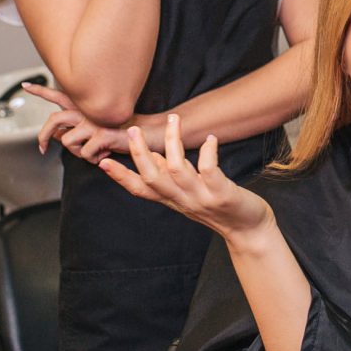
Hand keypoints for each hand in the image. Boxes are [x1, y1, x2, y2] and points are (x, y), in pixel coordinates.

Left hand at [27, 82, 128, 162]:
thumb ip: (73, 130)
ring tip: (91, 152)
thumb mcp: (92, 130)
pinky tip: (103, 154)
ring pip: (67, 141)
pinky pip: (85, 153)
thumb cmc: (117, 132)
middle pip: (54, 120)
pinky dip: (92, 159)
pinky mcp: (102, 133)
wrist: (143, 134)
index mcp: (83, 106)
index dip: (41, 90)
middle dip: (44, 136)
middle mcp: (86, 110)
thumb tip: (56, 136)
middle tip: (42, 148)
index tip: (25, 85)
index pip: (58, 95)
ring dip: (76, 153)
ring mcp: (94, 121)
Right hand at [100, 115, 271, 239]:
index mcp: (171, 200)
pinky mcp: (222, 195)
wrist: (249, 231)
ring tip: (174, 119)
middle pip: (152, 178)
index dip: (120, 177)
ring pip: (177, 170)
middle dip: (140, 154)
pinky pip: (209, 170)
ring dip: (173, 143)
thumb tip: (150, 155)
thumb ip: (169, 176)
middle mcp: (182, 201)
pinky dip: (207, 152)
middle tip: (133, 130)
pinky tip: (210, 139)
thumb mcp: (188, 193)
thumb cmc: (218, 205)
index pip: (139, 190)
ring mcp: (201, 198)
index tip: (101, 162)